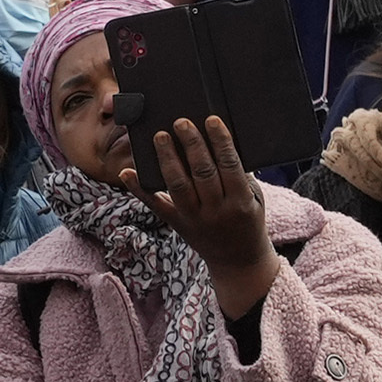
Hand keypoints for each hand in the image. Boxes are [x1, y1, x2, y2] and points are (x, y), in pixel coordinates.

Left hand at [149, 115, 277, 307]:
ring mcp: (194, 219)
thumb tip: (221, 141)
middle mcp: (216, 211)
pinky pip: (156, 206)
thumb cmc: (249, 220)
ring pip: (178, 185)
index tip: (211, 120)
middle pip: (202, 172)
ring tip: (160, 136)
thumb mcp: (255, 198)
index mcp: (240, 202)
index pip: (229, 165)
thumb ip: (241, 175)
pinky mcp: (177, 225)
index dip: (220, 142)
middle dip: (191, 145)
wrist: (239, 261)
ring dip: (167, 159)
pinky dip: (139, 189)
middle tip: (181, 122)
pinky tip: (126, 172)